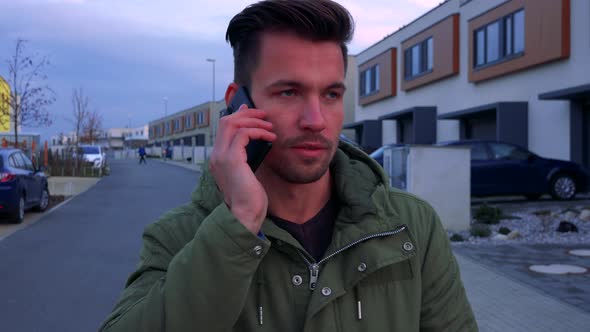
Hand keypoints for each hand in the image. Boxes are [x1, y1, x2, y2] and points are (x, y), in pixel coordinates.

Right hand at [209, 105, 276, 233]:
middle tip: (264, 115)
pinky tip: (271, 137)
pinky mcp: (231, 160)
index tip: (254, 112)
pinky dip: (258, 131)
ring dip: (254, 121)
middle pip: (226, 121)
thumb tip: (254, 140)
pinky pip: (243, 134)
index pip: (223, 127)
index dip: (238, 115)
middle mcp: (216, 155)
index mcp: (218, 158)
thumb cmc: (249, 198)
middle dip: (247, 114)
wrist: (244, 215)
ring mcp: (221, 156)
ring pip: (233, 123)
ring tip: (270, 127)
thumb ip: (247, 157)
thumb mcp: (247, 173)